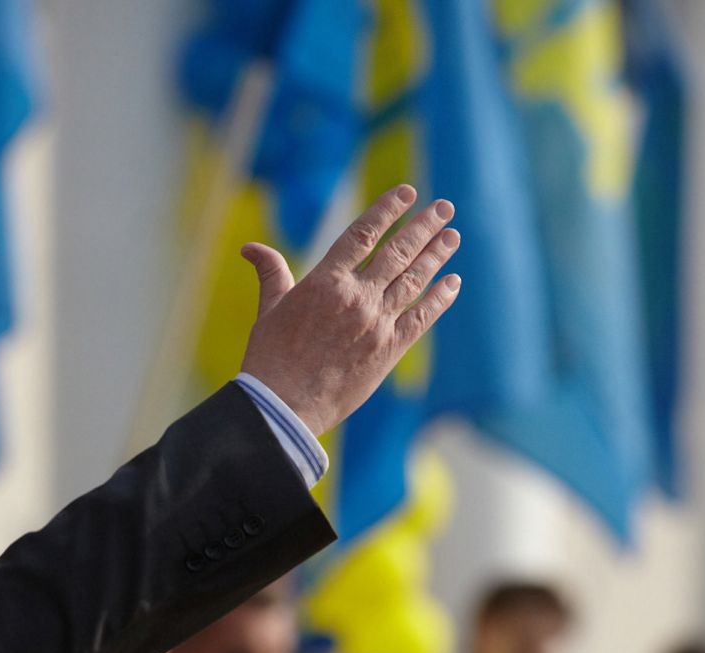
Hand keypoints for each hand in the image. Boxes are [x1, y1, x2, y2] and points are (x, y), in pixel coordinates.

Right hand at [239, 185, 460, 435]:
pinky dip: (439, 298)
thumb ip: (271, 274)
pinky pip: (421, 318)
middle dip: (423, 227)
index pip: (363, 233)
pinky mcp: (388, 350)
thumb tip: (251, 248)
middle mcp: (356, 297)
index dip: (387, 209)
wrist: (284, 406)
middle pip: (398, 252)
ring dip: (436, 255)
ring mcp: (376, 323)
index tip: (407, 193)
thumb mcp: (270, 310)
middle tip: (444, 207)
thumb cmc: (271, 359)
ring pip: (414, 280)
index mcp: (325, 281)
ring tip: (452, 236)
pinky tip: (453, 283)